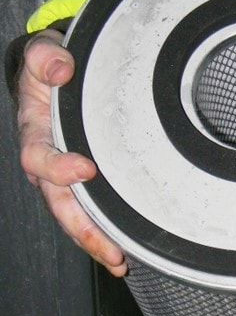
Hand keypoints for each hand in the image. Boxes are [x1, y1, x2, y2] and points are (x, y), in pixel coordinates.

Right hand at [17, 29, 126, 275]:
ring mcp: (64, 175)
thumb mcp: (41, 54)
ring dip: (96, 239)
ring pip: (75, 214)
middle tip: (110, 249)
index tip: (85, 169)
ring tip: (119, 261)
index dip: (58, 166)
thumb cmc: (48, 68)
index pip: (40, 156)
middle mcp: (48, 161)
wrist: (51, 76)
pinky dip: (104, 230)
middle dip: (83, 227)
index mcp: (36, 132)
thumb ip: (44, 57)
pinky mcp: (82, 180)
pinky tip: (121, 249)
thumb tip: (59, 69)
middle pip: (59, 202)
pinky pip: (90, 208)